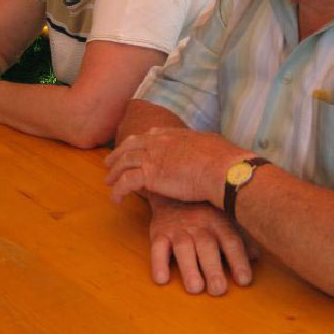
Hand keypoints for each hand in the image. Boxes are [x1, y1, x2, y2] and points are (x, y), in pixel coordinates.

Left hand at [106, 127, 248, 206]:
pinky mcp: (149, 176)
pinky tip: (115, 199)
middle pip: (131, 146)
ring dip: (114, 172)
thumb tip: (209, 148)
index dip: (139, 142)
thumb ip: (202, 145)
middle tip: (110, 162)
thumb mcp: (211, 143)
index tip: (133, 147)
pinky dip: (118, 191)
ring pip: (124, 162)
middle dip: (119, 154)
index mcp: (173, 134)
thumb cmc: (224, 160)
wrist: (223, 170)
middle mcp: (159, 142)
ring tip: (109, 182)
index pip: (149, 135)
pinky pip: (125, 183)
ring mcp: (152, 157)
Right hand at [147, 197, 254, 295]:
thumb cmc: (204, 211)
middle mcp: (200, 225)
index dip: (238, 260)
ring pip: (183, 248)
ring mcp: (179, 229)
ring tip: (195, 288)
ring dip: (189, 269)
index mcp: (219, 222)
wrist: (173, 191)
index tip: (244, 280)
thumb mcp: (224, 218)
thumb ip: (241, 237)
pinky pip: (158, 247)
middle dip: (213, 268)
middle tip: (218, 290)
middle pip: (207, 246)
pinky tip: (162, 279)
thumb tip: (256, 257)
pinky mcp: (159, 233)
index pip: (231, 241)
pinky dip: (159, 263)